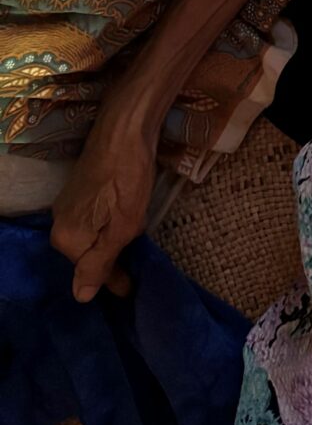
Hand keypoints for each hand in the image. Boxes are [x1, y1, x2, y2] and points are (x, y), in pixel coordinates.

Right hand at [49, 109, 157, 301]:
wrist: (125, 126)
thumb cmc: (128, 178)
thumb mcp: (121, 226)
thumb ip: (100, 262)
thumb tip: (80, 298)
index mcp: (67, 239)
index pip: (92, 272)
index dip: (115, 278)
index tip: (133, 286)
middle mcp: (59, 223)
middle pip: (90, 253)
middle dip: (115, 251)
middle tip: (140, 240)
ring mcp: (67, 204)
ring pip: (94, 234)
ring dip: (115, 233)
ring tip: (137, 221)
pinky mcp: (79, 189)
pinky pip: (95, 217)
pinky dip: (113, 218)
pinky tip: (129, 206)